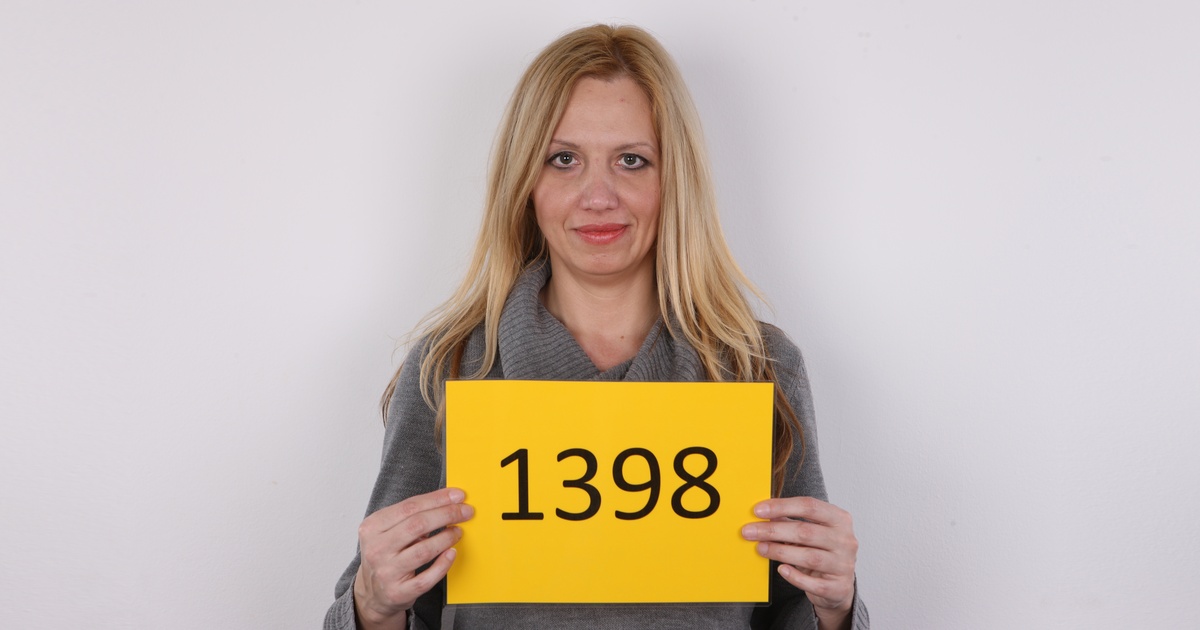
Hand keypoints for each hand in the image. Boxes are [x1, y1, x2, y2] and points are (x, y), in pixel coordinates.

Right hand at [353, 488, 473, 628]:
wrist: (374, 593)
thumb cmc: (386, 555)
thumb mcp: (387, 531)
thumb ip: (411, 516)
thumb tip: (448, 503)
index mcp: (372, 527)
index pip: (409, 507)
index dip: (437, 499)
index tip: (458, 496)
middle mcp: (376, 549)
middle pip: (417, 525)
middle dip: (447, 514)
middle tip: (465, 512)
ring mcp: (386, 572)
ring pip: (424, 551)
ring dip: (447, 538)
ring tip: (458, 532)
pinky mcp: (398, 592)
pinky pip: (427, 578)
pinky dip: (443, 564)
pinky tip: (451, 553)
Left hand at [741, 497, 856, 627]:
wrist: (838, 585)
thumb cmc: (821, 552)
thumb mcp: (809, 533)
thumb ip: (789, 522)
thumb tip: (762, 514)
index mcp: (839, 519)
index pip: (810, 506)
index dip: (782, 506)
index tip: (757, 510)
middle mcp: (846, 540)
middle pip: (806, 532)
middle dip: (773, 531)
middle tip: (749, 531)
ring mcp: (844, 565)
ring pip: (809, 557)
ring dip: (780, 552)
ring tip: (760, 548)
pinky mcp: (838, 587)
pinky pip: (813, 583)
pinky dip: (795, 576)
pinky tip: (781, 570)